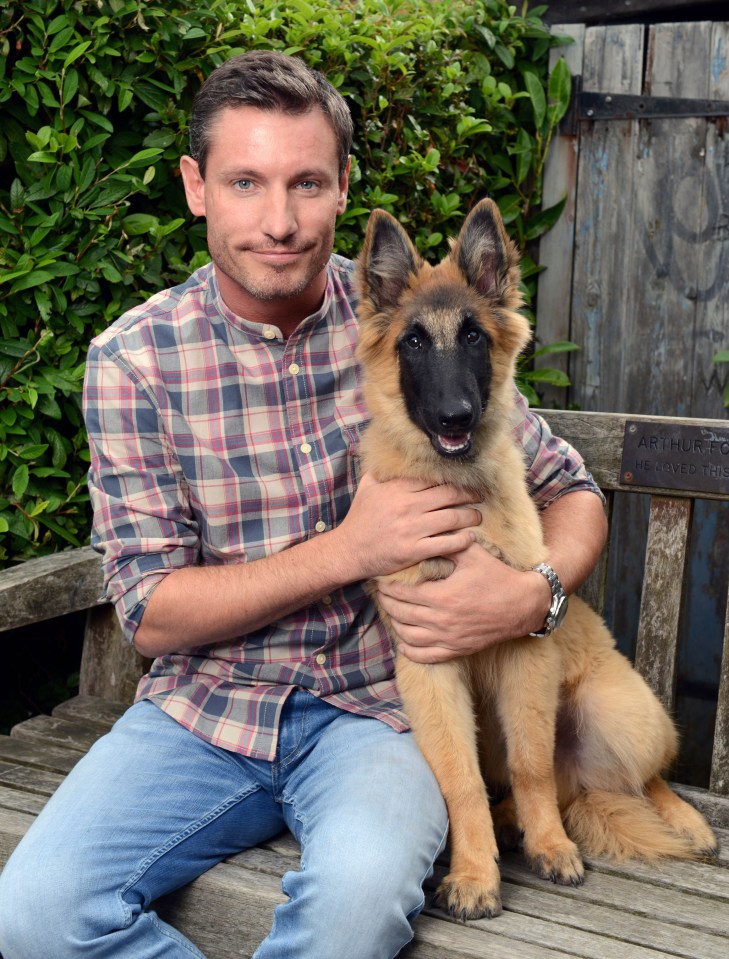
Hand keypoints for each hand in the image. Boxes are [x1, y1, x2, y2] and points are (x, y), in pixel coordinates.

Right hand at [333, 471, 481, 581]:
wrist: (349, 550)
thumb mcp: (367, 487)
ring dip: (470, 517)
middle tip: (479, 496)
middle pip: (449, 495)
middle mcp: (407, 506)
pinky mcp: (414, 550)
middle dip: (469, 495)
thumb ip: (383, 470)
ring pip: (452, 518)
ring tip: (477, 516)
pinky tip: (469, 538)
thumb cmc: (359, 518)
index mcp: (398, 488)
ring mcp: (412, 529)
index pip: (434, 478)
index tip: (465, 481)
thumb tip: (394, 453)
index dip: (454, 479)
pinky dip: (462, 540)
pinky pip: (447, 543)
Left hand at [376, 542, 551, 663]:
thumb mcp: (471, 553)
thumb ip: (446, 543)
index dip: (387, 587)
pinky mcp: (457, 650)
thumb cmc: (498, 576)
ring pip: (408, 636)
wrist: (524, 604)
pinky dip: (410, 650)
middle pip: (400, 614)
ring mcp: (449, 638)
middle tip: (381, 594)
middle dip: (387, 603)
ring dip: (395, 624)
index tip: (381, 580)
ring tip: (391, 612)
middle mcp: (442, 620)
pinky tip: (404, 641)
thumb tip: (427, 531)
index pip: (402, 594)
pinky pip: (425, 656)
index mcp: (442, 596)